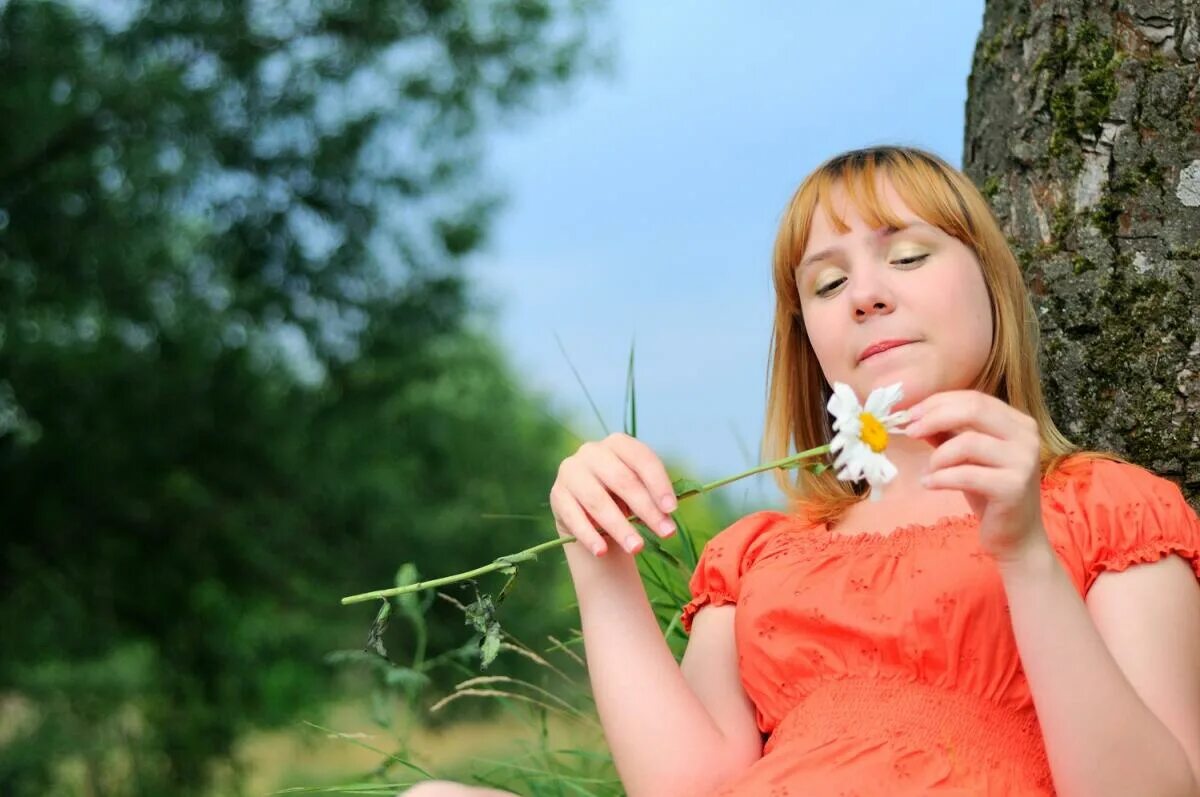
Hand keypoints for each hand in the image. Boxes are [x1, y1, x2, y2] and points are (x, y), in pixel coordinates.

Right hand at [549, 433, 678, 556]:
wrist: (587, 510)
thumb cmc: (622, 497)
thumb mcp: (639, 491)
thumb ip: (653, 498)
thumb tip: (668, 516)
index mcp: (618, 443)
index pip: (641, 458)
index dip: (659, 484)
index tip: (672, 510)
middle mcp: (592, 452)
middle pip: (622, 480)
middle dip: (646, 509)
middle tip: (665, 533)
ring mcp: (571, 472)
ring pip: (598, 501)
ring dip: (620, 527)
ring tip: (637, 548)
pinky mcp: (557, 495)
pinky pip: (574, 517)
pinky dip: (589, 536)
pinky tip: (602, 552)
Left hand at [903, 390, 1048, 561]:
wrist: (1015, 536)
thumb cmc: (988, 492)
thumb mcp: (966, 456)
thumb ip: (948, 433)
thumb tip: (914, 415)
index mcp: (1017, 422)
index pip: (974, 398)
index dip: (938, 402)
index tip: (910, 414)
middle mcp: (1026, 436)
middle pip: (974, 410)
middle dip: (934, 417)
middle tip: (910, 432)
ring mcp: (1023, 461)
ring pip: (969, 442)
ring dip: (938, 456)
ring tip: (928, 471)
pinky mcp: (1013, 487)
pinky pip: (966, 474)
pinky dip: (941, 478)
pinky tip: (930, 484)